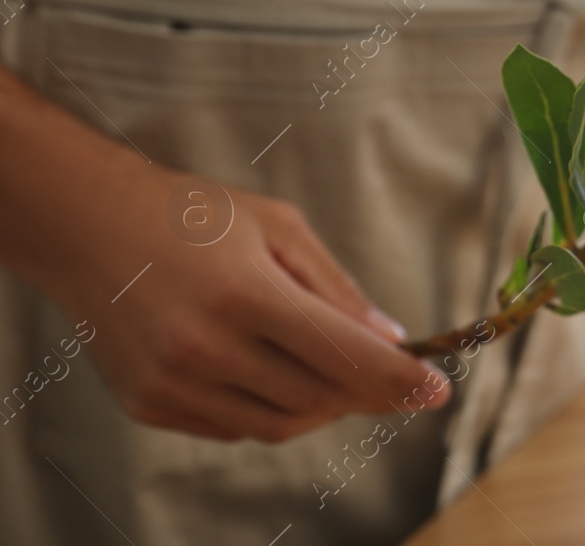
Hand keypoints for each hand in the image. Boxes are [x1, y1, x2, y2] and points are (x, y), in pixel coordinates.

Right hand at [53, 165, 447, 442]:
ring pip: (278, 424)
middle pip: (318, 398)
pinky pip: (234, 427)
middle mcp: (204, 348)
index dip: (399, 380)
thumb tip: (392, 340)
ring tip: (329, 364)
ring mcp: (171, 383)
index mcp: (245, 294)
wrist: (88, 228)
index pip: (343, 357)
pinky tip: (271, 369)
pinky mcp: (148, 404)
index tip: (438, 390)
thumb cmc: (193, 215)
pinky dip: (269, 407)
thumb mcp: (279, 227)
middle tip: (391, 373)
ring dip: (322, 404)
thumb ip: (337, 289)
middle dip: (367, 390)